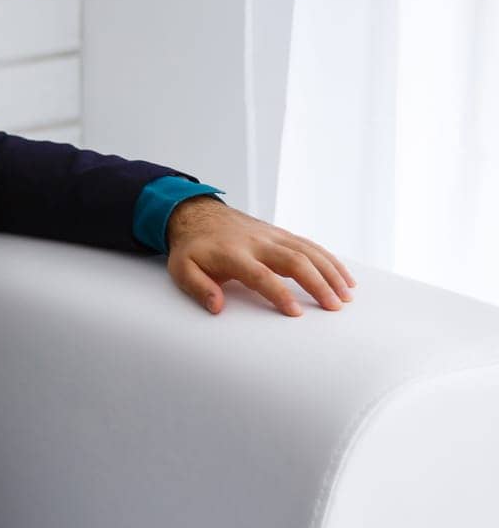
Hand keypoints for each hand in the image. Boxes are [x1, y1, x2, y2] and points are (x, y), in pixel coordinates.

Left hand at [165, 195, 356, 316]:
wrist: (197, 214)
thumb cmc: (192, 248)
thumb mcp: (182, 269)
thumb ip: (198, 288)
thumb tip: (217, 307)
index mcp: (232, 253)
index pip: (260, 274)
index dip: (278, 293)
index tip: (295, 312)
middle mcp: (257, 242)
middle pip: (294, 260)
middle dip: (317, 283)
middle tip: (334, 307)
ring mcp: (272, 236)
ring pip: (308, 251)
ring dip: (330, 273)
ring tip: (346, 297)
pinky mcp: (281, 234)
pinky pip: (310, 246)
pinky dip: (330, 261)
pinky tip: (345, 278)